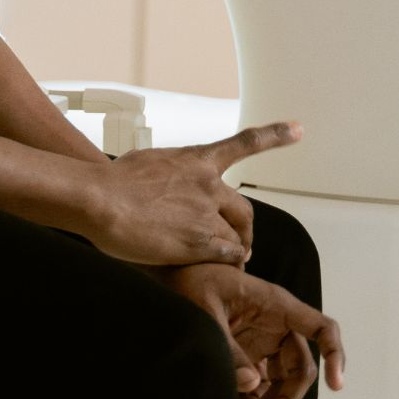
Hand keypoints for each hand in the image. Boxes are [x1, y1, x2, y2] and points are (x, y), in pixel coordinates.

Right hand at [80, 124, 302, 266]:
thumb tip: (168, 181)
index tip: (299, 128)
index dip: (275, 135)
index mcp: (197, 160)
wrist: (100, 199)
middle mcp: (208, 184)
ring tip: (223, 264)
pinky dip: (227, 263)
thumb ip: (170, 173)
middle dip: (246, 230)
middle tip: (245, 244)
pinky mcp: (200, 241)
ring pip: (234, 237)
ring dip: (231, 251)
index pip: (244, 143)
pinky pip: (227, 255)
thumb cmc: (111, 182)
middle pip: (244, 210)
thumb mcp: (148, 162)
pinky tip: (218, 270)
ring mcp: (206, 213)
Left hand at [159, 263, 346, 398]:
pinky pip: (261, 387)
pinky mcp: (250, 357)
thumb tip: (253, 385)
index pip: (322, 329)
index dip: (335, 355)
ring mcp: (265, 344)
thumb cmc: (193, 282)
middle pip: (301, 370)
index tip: (336, 385)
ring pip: (282, 385)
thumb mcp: (205, 311)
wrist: (174, 278)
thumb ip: (228, 348)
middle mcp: (277, 327)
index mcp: (277, 307)